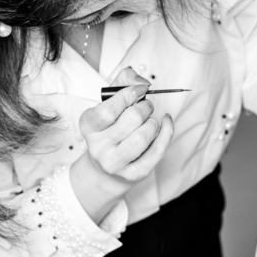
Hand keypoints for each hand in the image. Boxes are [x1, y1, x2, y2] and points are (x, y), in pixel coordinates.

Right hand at [70, 67, 173, 221]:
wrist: (106, 171)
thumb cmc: (111, 130)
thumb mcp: (109, 103)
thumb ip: (123, 82)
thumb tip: (141, 82)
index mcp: (89, 126)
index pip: (109, 109)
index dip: (129, 95)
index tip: (141, 89)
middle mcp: (98, 146)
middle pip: (132, 119)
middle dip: (146, 107)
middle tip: (147, 106)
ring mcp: (115, 163)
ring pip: (144, 136)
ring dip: (153, 122)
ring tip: (151, 120)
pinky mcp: (134, 174)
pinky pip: (158, 150)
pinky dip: (167, 132)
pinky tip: (165, 123)